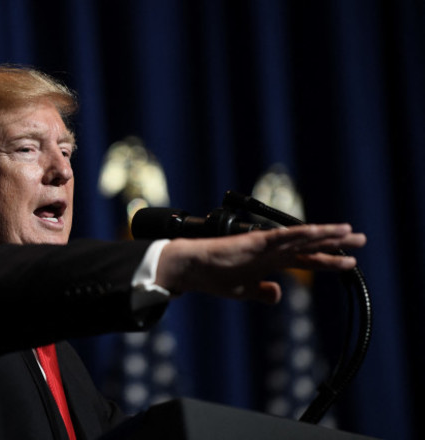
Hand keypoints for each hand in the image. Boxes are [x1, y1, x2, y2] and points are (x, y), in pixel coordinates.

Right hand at [155, 224, 366, 303]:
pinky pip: (282, 236)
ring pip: (301, 237)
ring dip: (325, 234)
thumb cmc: (214, 277)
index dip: (329, 261)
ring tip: (348, 231)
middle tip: (361, 239)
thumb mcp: (244, 290)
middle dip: (336, 243)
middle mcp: (272, 250)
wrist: (192, 268)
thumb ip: (262, 291)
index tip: (350, 263)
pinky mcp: (255, 242)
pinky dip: (300, 233)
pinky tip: (318, 230)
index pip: (306, 260)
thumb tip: (278, 295)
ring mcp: (265, 244)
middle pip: (310, 245)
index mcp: (271, 262)